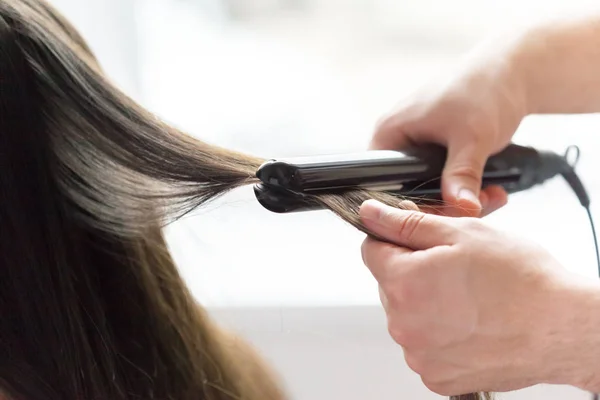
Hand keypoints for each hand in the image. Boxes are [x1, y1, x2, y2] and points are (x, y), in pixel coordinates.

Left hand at [359, 199, 599, 395]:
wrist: (561, 328)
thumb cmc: (520, 280)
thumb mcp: (461, 233)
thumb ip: (405, 224)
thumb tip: (370, 215)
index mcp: (403, 282)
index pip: (371, 250)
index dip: (394, 239)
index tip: (419, 242)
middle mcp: (403, 324)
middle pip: (389, 285)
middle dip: (413, 272)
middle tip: (454, 269)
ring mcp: (419, 355)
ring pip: (406, 316)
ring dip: (426, 304)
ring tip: (468, 299)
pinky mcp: (436, 377)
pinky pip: (424, 347)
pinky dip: (439, 335)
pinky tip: (469, 325)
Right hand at [370, 51, 527, 216]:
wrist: (512, 72)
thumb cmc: (484, 90)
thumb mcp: (472, 137)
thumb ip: (463, 176)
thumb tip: (462, 211)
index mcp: (388, 133)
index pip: (379, 185)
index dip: (406, 205)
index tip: (438, 217)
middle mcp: (396, 140)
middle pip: (406, 190)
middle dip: (441, 204)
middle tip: (475, 209)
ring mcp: (415, 145)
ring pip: (428, 187)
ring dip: (456, 198)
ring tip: (490, 197)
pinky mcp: (434, 150)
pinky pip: (441, 179)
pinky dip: (462, 188)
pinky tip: (487, 190)